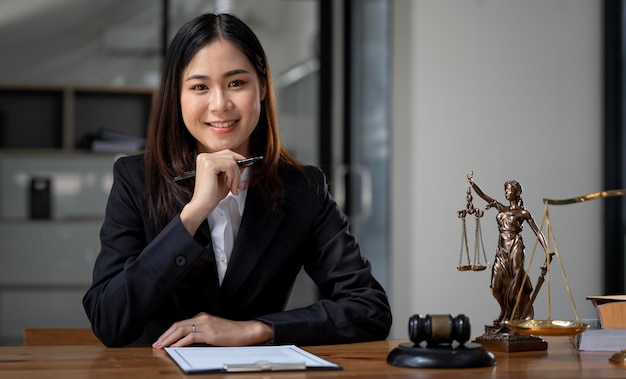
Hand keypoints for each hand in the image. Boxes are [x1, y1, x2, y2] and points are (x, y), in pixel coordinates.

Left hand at [152, 312, 273, 347]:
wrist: (246, 331)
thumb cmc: (232, 333)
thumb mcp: (214, 329)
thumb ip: (202, 332)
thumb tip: (187, 341)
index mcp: (202, 317)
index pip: (181, 323)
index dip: (169, 332)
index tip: (161, 340)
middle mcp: (202, 318)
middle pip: (178, 325)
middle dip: (165, 335)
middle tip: (156, 344)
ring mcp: (206, 325)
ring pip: (181, 330)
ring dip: (169, 339)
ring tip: (161, 346)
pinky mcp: (210, 333)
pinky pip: (191, 337)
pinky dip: (180, 342)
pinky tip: (175, 347)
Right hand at [180, 150, 245, 234]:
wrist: (202, 205)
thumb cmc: (211, 195)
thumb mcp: (225, 178)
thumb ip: (231, 169)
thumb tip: (244, 162)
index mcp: (206, 158)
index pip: (227, 153)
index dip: (239, 158)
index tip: (249, 163)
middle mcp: (204, 156)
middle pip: (230, 156)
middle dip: (237, 172)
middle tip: (238, 185)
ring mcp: (206, 159)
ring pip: (232, 162)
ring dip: (235, 177)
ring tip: (233, 188)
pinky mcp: (210, 164)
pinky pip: (229, 166)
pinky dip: (232, 177)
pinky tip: (227, 185)